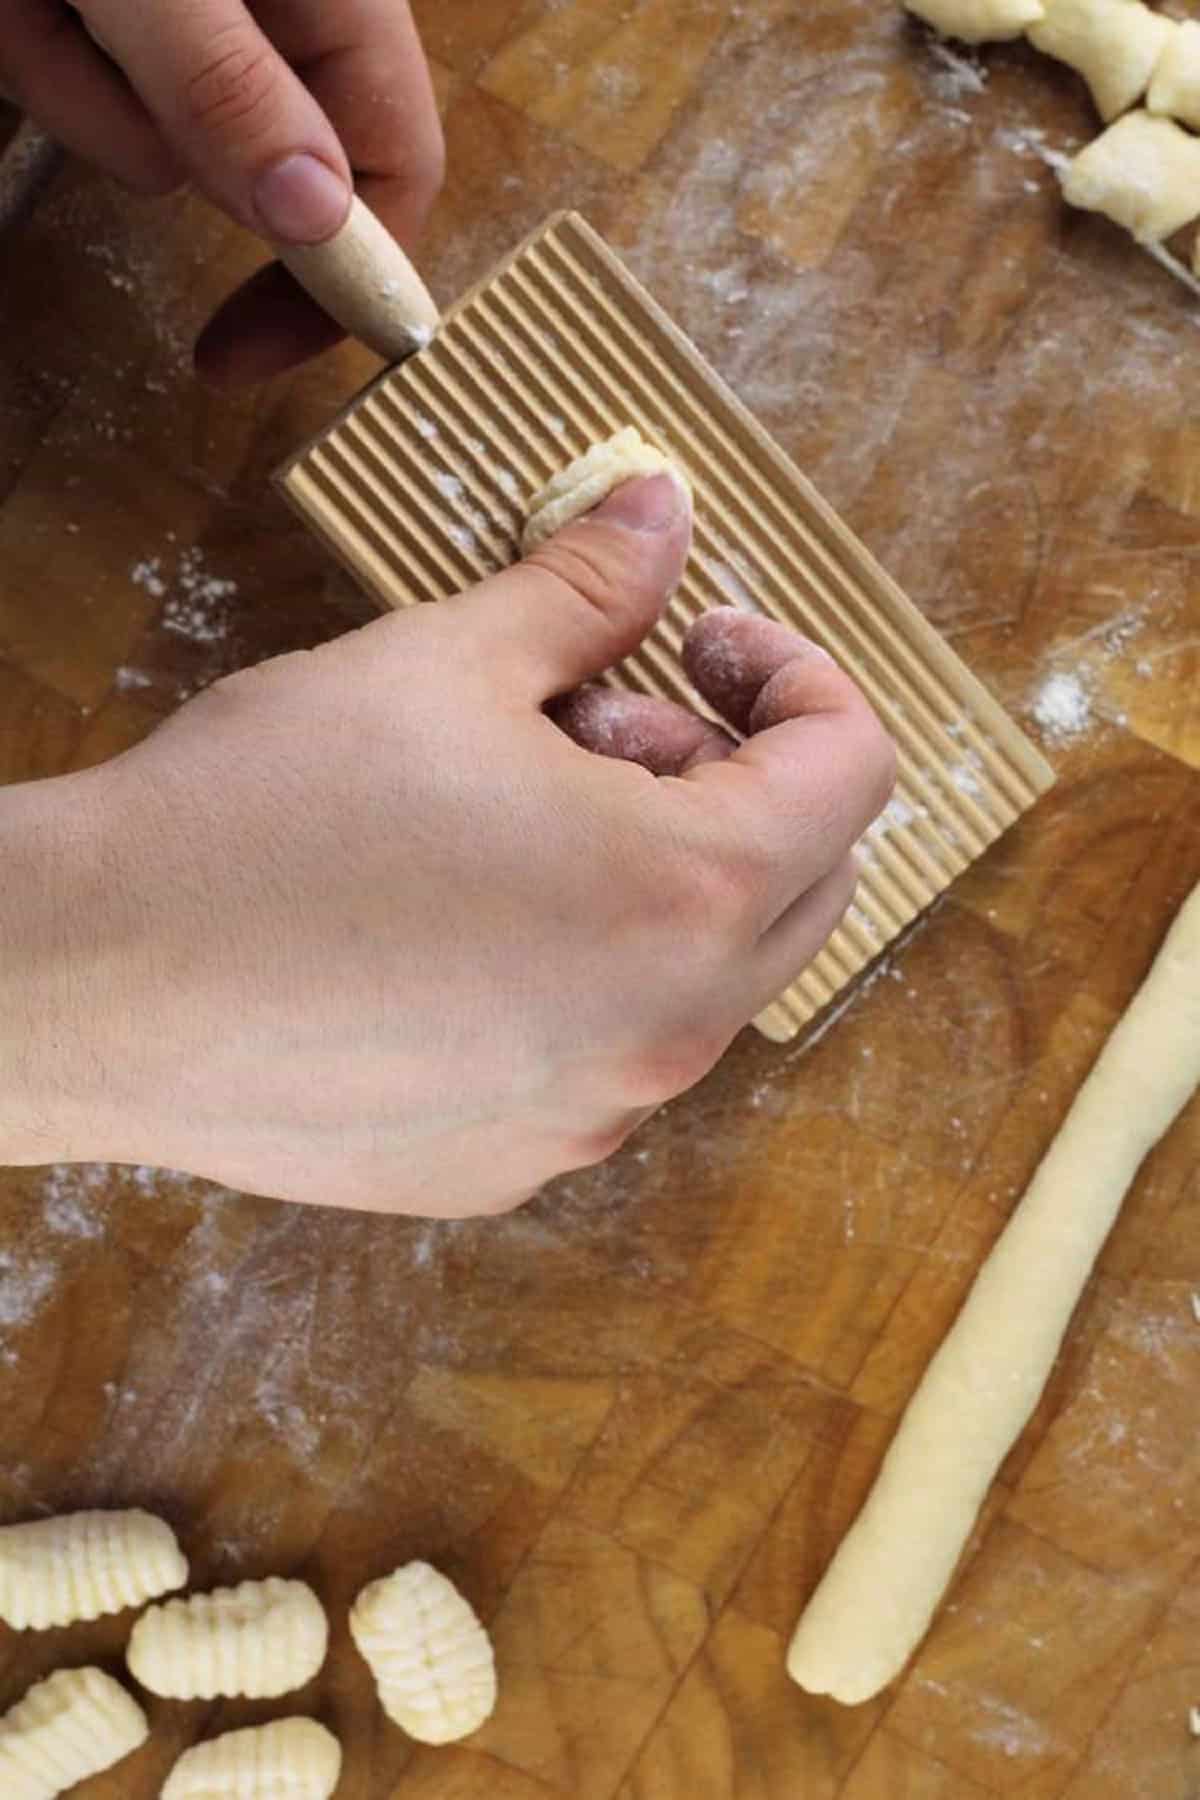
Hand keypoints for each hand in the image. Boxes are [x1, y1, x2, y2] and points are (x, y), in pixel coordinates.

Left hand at [0, 0, 442, 380]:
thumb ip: (228, 83)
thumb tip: (317, 221)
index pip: (394, 174)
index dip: (336, 277)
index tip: (244, 356)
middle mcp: (272, 15)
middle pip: (257, 168)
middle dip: (150, 130)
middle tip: (79, 22)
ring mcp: (182, 18)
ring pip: (146, 137)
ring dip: (68, 77)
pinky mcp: (108, 16)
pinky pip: (80, 86)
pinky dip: (31, 44)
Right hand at [0, 475, 893, 1214]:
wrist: (93, 980)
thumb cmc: (265, 815)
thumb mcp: (445, 661)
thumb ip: (589, 588)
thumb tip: (659, 515)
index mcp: (684, 895)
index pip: (851, 772)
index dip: (798, 677)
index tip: (708, 641)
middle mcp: (664, 1034)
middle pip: (800, 883)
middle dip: (728, 779)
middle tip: (596, 720)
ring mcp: (589, 1118)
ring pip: (699, 977)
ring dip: (651, 877)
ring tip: (506, 816)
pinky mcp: (507, 1166)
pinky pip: (603, 1057)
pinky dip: (580, 976)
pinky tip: (456, 925)